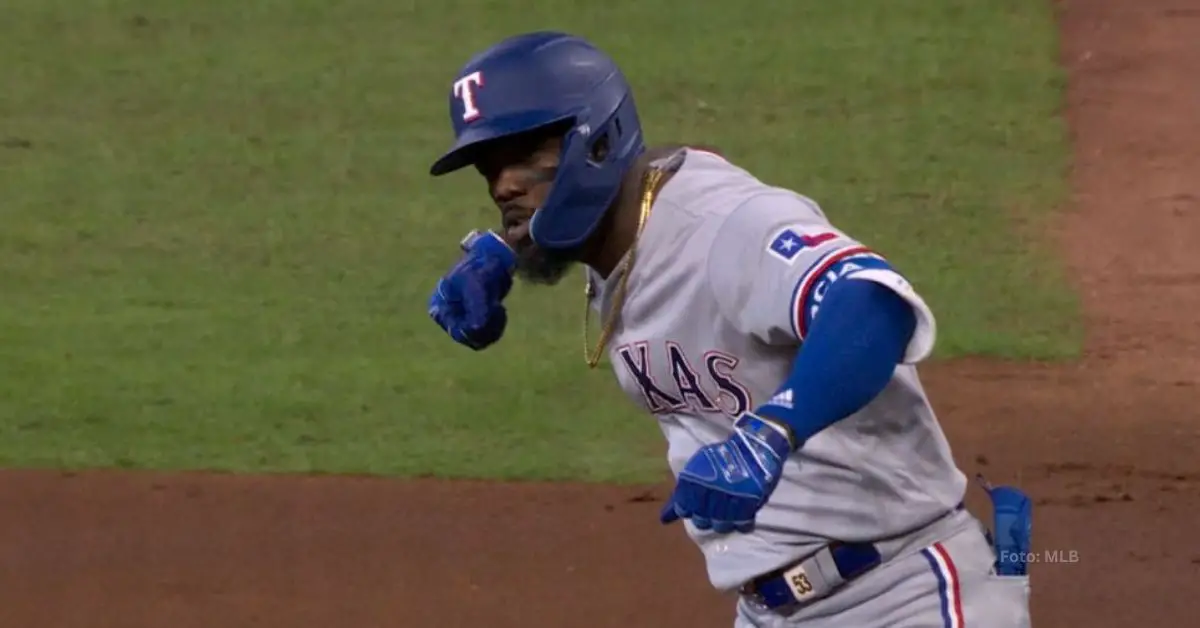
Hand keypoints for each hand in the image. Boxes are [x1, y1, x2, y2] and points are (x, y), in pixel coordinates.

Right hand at [427, 230, 515, 349]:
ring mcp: (461, 320)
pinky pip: (485, 335)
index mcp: (441, 307)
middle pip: (468, 338)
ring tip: (498, 307)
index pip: (457, 331)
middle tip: (497, 308)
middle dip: (486, 326)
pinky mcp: (474, 321)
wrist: (492, 260)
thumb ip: (477, 307)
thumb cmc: (479, 268)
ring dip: (492, 327)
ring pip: (478, 339)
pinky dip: (495, 326)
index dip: (475, 328)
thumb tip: (477, 329)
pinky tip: (499, 310)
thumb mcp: (477, 286)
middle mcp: (448, 317)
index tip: (491, 311)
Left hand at [660, 413, 793, 532]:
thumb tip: (664, 519)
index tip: (695, 506)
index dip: (689, 509)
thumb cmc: (721, 456)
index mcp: (693, 483)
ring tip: (729, 512)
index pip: (683, 509)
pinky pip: (742, 525)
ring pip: (721, 526)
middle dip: (705, 517)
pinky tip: (742, 515)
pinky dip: (741, 523)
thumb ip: (680, 495)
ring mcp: (728, 500)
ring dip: (723, 521)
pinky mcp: (748, 505)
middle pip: (701, 521)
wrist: (752, 445)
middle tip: (714, 507)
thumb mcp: (696, 470)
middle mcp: (708, 493)